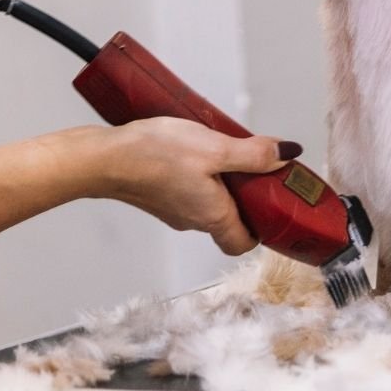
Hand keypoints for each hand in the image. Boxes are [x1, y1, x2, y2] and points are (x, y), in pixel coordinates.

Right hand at [89, 118, 297, 254]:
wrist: (103, 158)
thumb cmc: (155, 155)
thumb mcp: (214, 147)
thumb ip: (253, 154)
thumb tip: (287, 155)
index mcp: (214, 217)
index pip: (244, 243)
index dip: (261, 229)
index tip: (271, 203)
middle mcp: (193, 221)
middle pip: (227, 221)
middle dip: (243, 196)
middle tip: (250, 165)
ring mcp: (171, 211)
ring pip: (206, 204)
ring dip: (218, 183)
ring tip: (219, 150)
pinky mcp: (155, 197)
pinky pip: (185, 193)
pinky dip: (195, 177)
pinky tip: (189, 150)